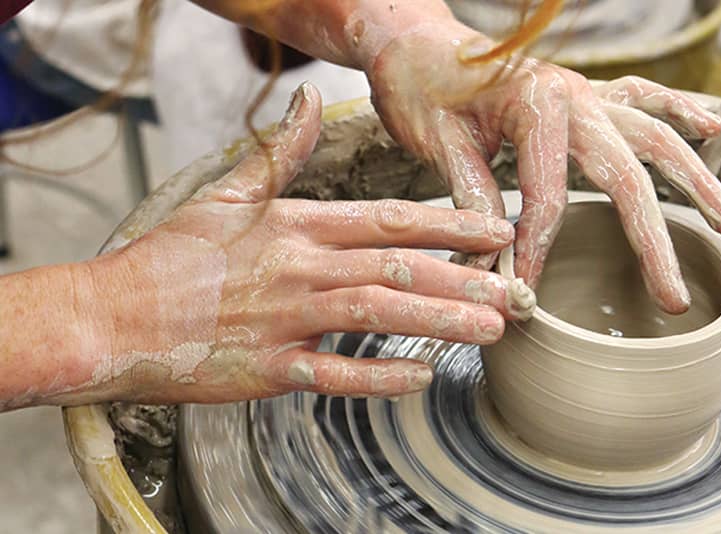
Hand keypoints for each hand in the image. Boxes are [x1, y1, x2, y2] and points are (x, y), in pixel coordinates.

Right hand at [94, 83, 534, 403]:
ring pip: (376, 313)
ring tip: (488, 330)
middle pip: (396, 267)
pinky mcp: (269, 369)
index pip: (387, 220)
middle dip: (462, 278)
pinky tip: (420, 376)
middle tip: (512, 291)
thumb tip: (309, 104)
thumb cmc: (170, 256)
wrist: (112, 316)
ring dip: (438, 321)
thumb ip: (279, 153)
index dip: (448, 224)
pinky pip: (334, 373)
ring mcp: (285, 320)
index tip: (494, 231)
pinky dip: (379, 375)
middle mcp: (298, 268)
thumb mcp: (225, 192)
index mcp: (294, 225)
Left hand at [367, 21, 720, 313]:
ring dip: (695, 181)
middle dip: (651, 238)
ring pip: (654, 136)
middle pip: (626, 174)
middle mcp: (573, 95)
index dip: (538, 249)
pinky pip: (642, 97)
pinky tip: (710, 127)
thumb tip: (492, 260)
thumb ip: (472, 194)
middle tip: (673, 294)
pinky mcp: (583, 94)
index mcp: (536, 103)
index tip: (528, 290)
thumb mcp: (436, 140)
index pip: (549, 195)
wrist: (415, 41)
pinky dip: (678, 111)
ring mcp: (585, 92)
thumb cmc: (420, 85)